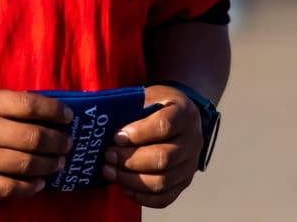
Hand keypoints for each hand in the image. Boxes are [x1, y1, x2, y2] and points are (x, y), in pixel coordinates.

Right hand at [0, 86, 73, 198]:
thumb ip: (0, 101)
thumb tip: (36, 110)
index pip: (31, 106)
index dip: (55, 111)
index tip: (68, 116)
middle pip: (34, 138)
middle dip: (58, 141)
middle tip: (68, 142)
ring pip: (26, 165)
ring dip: (48, 164)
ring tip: (58, 162)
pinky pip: (9, 188)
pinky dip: (29, 187)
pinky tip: (39, 183)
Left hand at [100, 84, 201, 208]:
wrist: (180, 119)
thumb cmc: (158, 107)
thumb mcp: (148, 97)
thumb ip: (131, 107)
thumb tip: (103, 121)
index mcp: (184, 114)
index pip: (164, 125)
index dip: (138, 133)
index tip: (117, 136)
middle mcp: (192, 141)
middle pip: (164, 158)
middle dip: (130, 160)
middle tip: (108, 156)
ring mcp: (190, 165)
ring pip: (162, 182)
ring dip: (131, 180)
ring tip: (110, 172)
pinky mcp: (183, 183)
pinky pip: (164, 198)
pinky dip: (141, 196)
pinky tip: (123, 186)